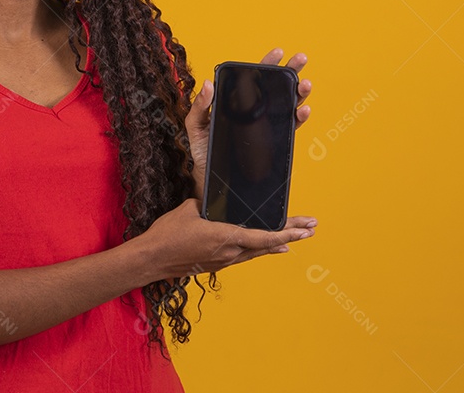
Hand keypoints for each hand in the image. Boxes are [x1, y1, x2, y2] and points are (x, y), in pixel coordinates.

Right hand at [139, 199, 317, 280]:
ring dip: (277, 243)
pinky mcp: (217, 263)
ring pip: (257, 251)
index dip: (287, 232)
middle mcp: (230, 252)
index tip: (305, 229)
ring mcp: (224, 260)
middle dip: (291, 235)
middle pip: (267, 244)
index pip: (264, 236)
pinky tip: (268, 248)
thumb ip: (208, 203)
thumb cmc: (168, 233)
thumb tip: (216, 200)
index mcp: (226, 237)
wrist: (152, 259)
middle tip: (311, 229)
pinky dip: (260, 249)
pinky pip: (245, 255)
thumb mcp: (189, 209)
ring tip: (295, 239)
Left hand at [184, 49, 311, 201]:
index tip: (279, 53)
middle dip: (291, 71)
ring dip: (298, 93)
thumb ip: (200, 106)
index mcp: (236, 101)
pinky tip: (302, 111)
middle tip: (301, 60)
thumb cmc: (202, 149)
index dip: (267, 64)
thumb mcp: (195, 125)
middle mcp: (254, 110)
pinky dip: (298, 118)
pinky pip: (288, 127)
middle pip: (276, 86)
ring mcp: (265, 124)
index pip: (254, 78)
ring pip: (286, 103)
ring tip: (305, 85)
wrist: (210, 176)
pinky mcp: (272, 140)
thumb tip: (208, 83)